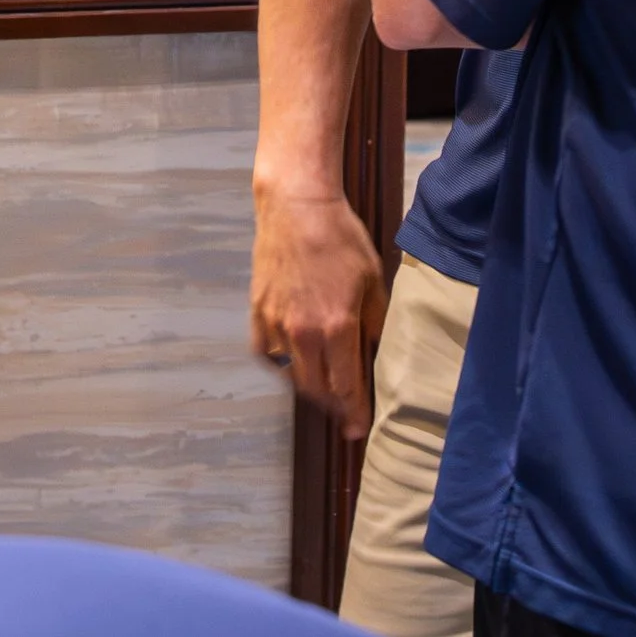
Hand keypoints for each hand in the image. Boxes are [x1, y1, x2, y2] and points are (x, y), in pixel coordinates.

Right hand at [249, 185, 386, 437]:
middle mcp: (302, 333)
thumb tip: (377, 352)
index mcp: (336, 327)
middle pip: (317, 389)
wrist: (297, 207)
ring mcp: (275, 324)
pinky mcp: (258, 312)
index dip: (354, 412)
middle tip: (345, 415)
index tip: (359, 429)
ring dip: (310, 387)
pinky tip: (295, 362)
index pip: (346, 386)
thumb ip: (376, 323)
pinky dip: (283, 365)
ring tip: (325, 388)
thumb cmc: (340, 239)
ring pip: (292, 375)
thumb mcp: (373, 281)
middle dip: (334, 407)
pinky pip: (268, 354)